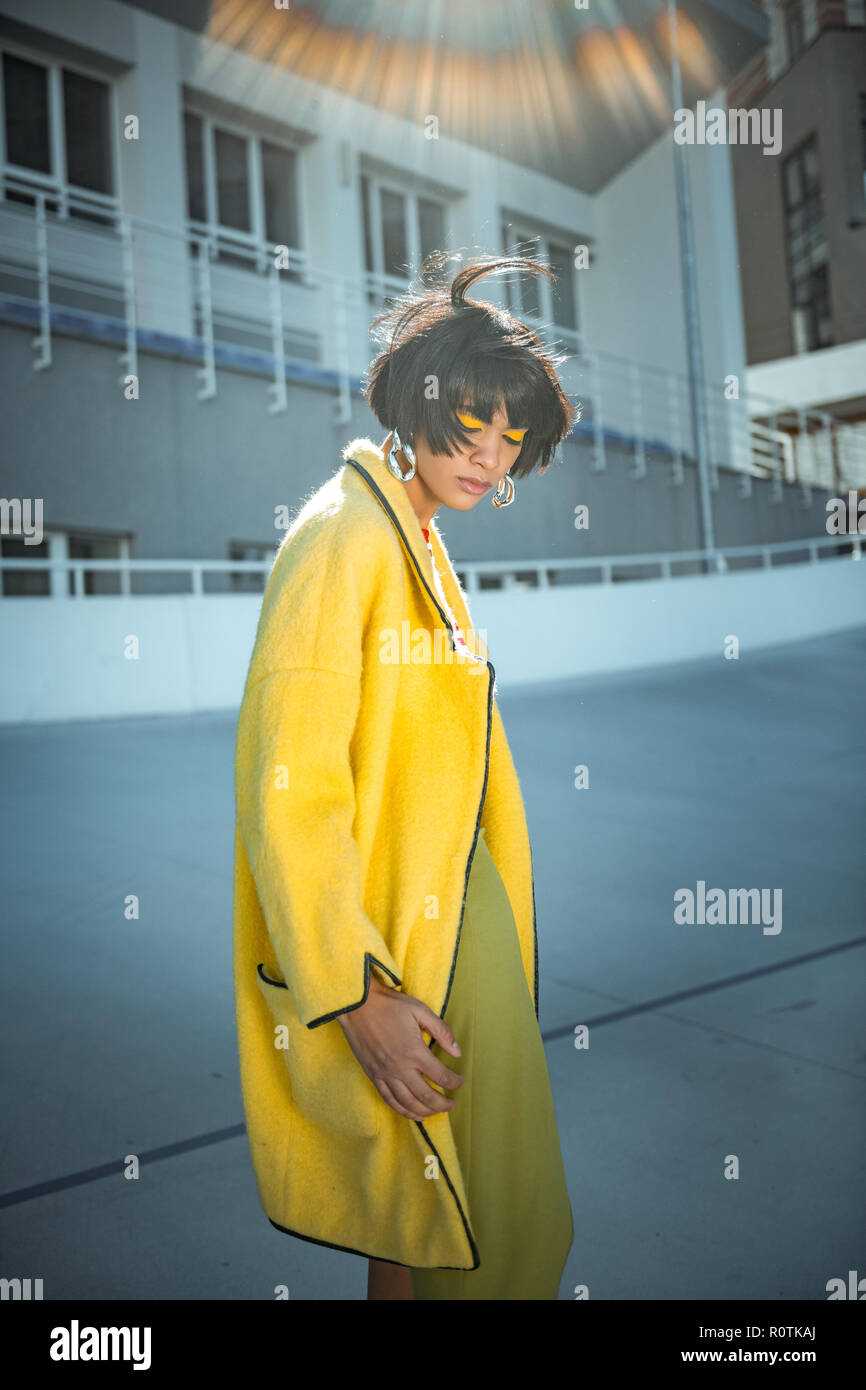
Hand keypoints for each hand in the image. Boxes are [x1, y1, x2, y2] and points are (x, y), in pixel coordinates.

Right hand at [337, 974, 463, 1120]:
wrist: (356, 1004)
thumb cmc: (389, 1005)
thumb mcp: (420, 1010)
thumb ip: (441, 1031)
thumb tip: (457, 1052)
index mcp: (414, 1051)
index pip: (441, 1076)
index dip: (454, 1082)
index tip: (459, 1081)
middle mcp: (400, 1068)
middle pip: (426, 1096)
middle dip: (443, 1104)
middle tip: (452, 1104)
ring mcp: (385, 1074)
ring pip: (408, 1103)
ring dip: (425, 1112)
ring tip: (435, 1111)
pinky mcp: (373, 1076)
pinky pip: (389, 1100)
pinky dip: (403, 1111)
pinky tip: (413, 1113)